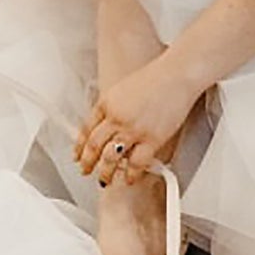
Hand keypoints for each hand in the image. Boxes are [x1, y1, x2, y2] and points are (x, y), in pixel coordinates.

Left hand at [75, 57, 200, 185]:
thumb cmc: (156, 78)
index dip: (79, 147)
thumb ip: (112, 108)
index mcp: (107, 103)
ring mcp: (133, 129)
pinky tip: (130, 178)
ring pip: (111, 159)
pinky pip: (137, 164)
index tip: (78, 156)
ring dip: (106, 173)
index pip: (86, 130)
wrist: (177, 75)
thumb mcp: (123, 89)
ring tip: (105, 180)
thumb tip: (106, 128)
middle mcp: (116, 117)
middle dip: (87, 163)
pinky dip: (132, 174)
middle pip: (94, 146)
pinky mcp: (152, 139)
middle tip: (86, 171)